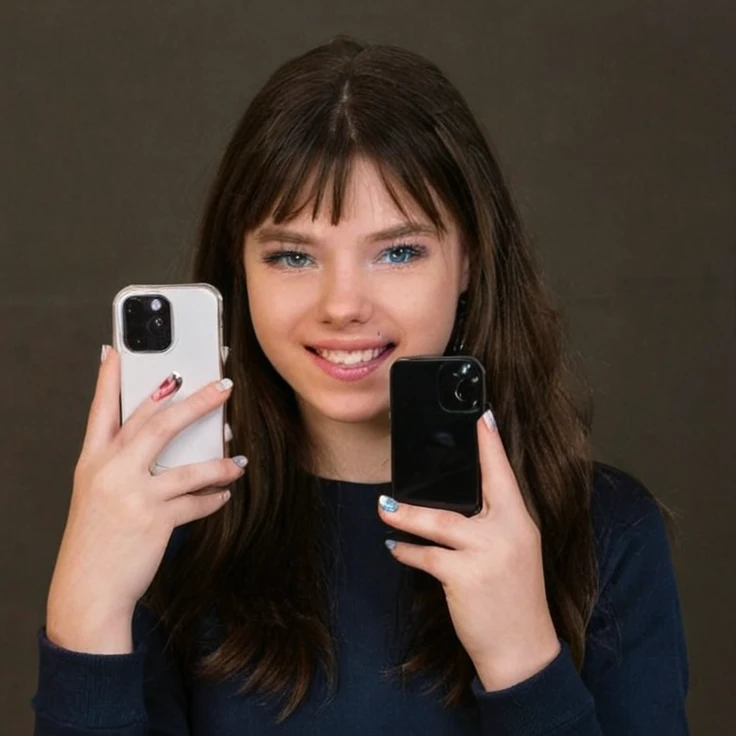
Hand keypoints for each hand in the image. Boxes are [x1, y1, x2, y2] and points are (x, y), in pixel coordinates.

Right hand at [46, 346, 246, 652]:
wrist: (87, 590)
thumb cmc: (96, 538)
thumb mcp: (96, 493)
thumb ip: (122, 461)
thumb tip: (162, 434)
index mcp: (93, 461)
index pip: (101, 409)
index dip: (109, 378)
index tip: (117, 350)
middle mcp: (111, 472)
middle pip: (156, 423)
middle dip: (194, 401)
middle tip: (222, 385)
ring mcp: (132, 496)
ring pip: (187, 465)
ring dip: (219, 460)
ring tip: (238, 456)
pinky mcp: (154, 521)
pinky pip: (196, 502)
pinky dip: (214, 497)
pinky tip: (224, 494)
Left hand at [378, 409, 560, 690]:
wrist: (523, 651)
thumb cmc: (515, 598)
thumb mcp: (514, 552)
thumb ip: (493, 524)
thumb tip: (458, 502)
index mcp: (520, 521)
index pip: (504, 473)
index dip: (491, 442)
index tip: (480, 416)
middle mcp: (507, 532)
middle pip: (472, 489)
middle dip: (443, 471)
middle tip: (416, 450)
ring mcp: (486, 554)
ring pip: (437, 521)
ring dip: (405, 515)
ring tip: (385, 507)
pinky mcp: (465, 577)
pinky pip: (425, 556)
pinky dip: (405, 551)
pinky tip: (394, 547)